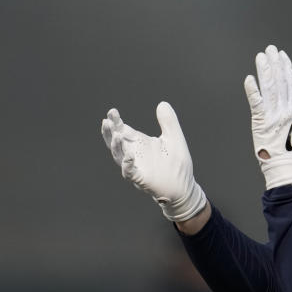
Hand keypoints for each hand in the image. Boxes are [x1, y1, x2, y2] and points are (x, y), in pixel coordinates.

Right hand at [101, 101, 206, 221]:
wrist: (184, 187)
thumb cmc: (177, 165)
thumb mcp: (174, 139)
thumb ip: (169, 122)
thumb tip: (163, 103)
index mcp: (139, 143)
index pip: (123, 129)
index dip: (116, 121)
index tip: (112, 111)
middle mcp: (134, 154)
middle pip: (115, 141)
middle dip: (110, 132)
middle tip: (107, 121)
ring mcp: (136, 167)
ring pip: (119, 156)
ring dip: (116, 146)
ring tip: (116, 135)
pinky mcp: (140, 179)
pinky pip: (130, 173)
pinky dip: (127, 165)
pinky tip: (129, 156)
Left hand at [244, 45, 291, 189]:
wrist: (283, 164)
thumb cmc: (289, 151)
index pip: (290, 84)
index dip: (286, 68)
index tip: (283, 56)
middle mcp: (284, 110)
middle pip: (280, 82)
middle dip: (275, 64)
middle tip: (270, 49)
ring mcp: (272, 114)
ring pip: (269, 87)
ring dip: (265, 71)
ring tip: (261, 57)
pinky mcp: (261, 121)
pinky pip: (256, 102)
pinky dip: (253, 90)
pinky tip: (249, 78)